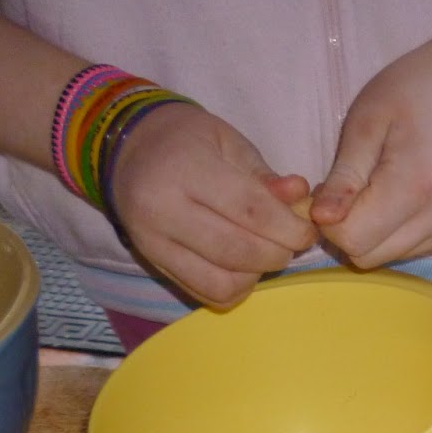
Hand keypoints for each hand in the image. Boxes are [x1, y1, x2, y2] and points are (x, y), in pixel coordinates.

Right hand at [105, 102, 316, 307]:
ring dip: (258, 273)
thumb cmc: (185, 139)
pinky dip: (236, 287)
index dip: (289, 227)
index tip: (307, 229)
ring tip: (263, 250)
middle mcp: (163, 210)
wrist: (124, 147)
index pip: (251, 211)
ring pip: (224, 281)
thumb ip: (264, 175)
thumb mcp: (228, 141)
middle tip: (289, 240)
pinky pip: (207, 293)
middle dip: (279, 252)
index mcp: (185, 169)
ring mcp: (153, 242)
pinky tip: (242, 265)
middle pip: (239, 251)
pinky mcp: (153, 264)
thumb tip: (301, 195)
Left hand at [311, 30, 431, 267]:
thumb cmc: (415, 90)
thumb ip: (344, 176)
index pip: (353, 238)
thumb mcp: (366, 122)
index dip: (329, 219)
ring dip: (368, 232)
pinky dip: (390, 232)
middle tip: (348, 187)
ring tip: (374, 187)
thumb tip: (320, 219)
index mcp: (416, 187)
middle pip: (368, 256)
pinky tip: (396, 197)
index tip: (329, 188)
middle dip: (346, 228)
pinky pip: (406, 250)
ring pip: (386, 257)